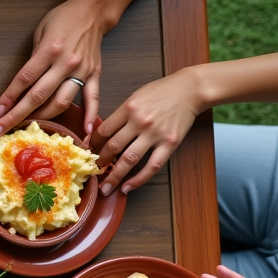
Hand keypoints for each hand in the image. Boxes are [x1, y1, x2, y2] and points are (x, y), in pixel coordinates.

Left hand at [0, 0, 106, 138]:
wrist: (92, 11)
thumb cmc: (62, 19)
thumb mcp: (40, 33)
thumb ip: (32, 59)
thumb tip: (20, 87)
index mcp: (49, 50)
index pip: (25, 79)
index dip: (9, 97)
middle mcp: (65, 63)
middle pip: (39, 96)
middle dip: (17, 115)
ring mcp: (82, 70)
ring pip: (62, 102)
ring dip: (43, 118)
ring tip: (26, 128)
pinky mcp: (95, 74)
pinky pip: (92, 98)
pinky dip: (90, 115)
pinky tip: (85, 132)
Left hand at [87, 71, 200, 194]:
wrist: (191, 89)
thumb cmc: (162, 91)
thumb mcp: (136, 96)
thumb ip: (121, 115)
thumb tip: (104, 133)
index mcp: (129, 108)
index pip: (103, 130)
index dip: (92, 144)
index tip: (86, 153)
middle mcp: (140, 122)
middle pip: (113, 146)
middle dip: (100, 162)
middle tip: (92, 173)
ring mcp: (155, 134)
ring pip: (129, 159)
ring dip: (115, 176)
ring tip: (105, 188)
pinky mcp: (170, 143)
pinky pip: (152, 166)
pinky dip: (139, 179)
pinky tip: (128, 187)